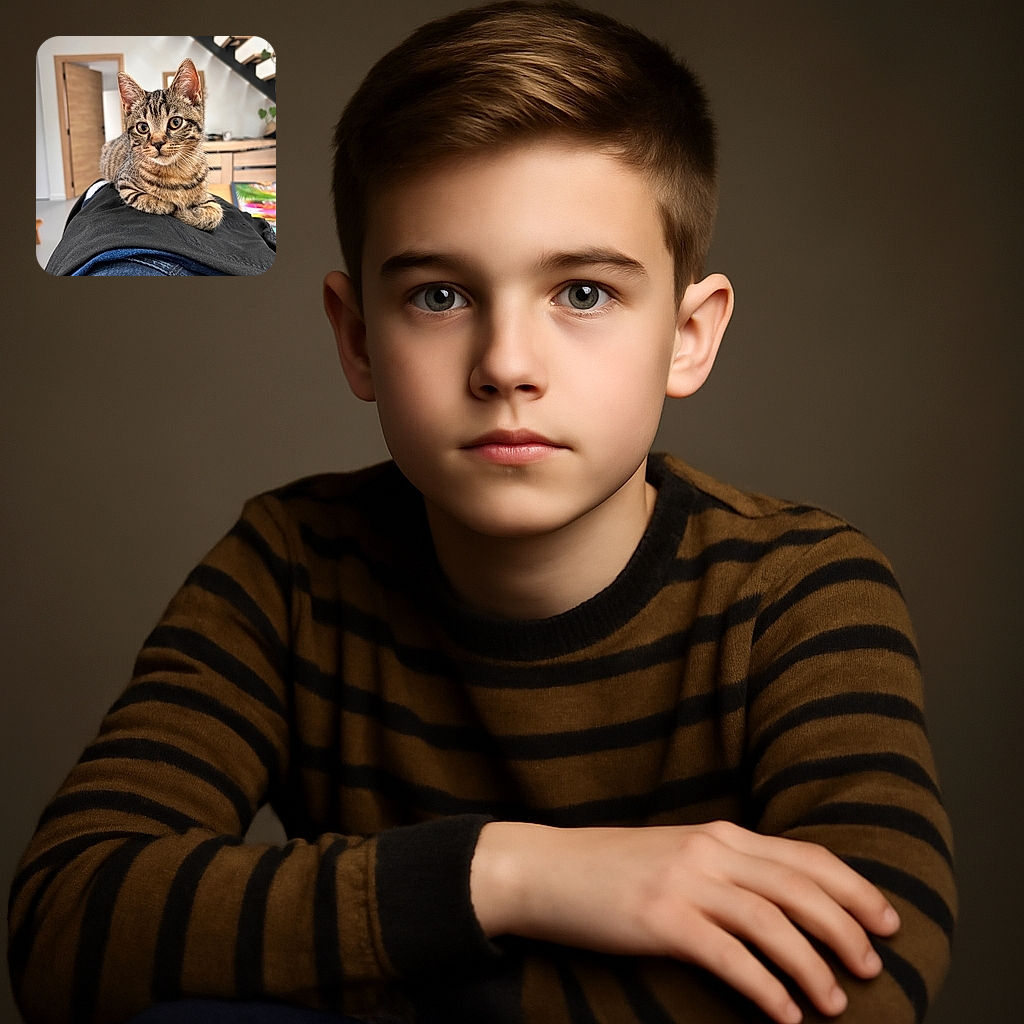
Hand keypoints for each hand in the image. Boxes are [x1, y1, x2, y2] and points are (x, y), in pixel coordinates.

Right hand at [470, 820, 899, 1023]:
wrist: (544, 869)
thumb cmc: (609, 868)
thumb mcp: (674, 854)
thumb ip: (723, 867)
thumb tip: (779, 903)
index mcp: (717, 834)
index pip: (803, 856)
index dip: (852, 887)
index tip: (885, 920)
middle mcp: (708, 851)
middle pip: (799, 887)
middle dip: (845, 928)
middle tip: (871, 967)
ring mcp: (684, 882)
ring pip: (772, 922)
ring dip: (812, 965)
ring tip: (835, 1003)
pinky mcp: (660, 919)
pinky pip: (729, 956)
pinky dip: (765, 987)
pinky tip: (784, 1013)